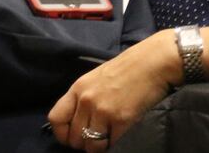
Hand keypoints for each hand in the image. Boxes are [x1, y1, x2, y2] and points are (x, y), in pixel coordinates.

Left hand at [47, 29, 181, 149]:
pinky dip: (114, 144)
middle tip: (94, 140)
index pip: (55, 118)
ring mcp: (103, 111)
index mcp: (77, 89)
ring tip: (107, 139)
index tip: (72, 137)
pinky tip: (120, 135)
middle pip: (73, 137)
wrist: (152, 63)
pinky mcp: (122, 120)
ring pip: (91, 145)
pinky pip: (111, 144)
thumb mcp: (95, 79)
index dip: (62, 134)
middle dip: (83, 143)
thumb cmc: (126, 69)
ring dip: (99, 147)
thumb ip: (84, 98)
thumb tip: (78, 122)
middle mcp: (86, 101)